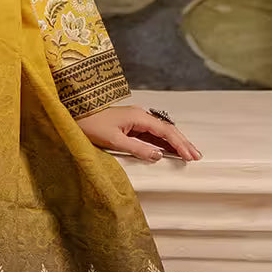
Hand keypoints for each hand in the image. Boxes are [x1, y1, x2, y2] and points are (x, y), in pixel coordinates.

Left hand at [76, 105, 201, 162]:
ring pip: (160, 132)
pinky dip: (162, 142)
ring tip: (188, 154)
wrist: (75, 116)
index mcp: (138, 117)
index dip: (179, 144)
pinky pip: (151, 134)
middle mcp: (140, 115)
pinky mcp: (130, 125)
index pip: (165, 131)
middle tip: (196, 156)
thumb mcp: (114, 141)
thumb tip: (158, 156)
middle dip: (182, 143)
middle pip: (167, 129)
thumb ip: (137, 148)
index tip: (190, 155)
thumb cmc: (90, 125)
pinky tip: (168, 150)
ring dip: (174, 143)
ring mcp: (136, 119)